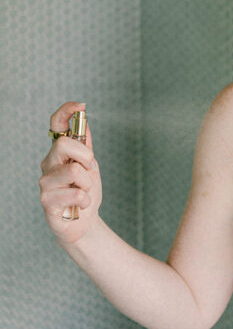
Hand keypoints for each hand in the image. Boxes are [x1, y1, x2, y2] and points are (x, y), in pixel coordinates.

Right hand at [39, 101, 101, 244]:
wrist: (84, 223)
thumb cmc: (85, 193)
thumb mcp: (90, 167)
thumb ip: (85, 147)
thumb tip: (85, 121)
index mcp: (59, 154)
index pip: (55, 126)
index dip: (66, 112)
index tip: (80, 105)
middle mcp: (48, 165)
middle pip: (63, 144)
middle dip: (85, 157)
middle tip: (88, 171)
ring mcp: (45, 183)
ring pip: (73, 171)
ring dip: (87, 184)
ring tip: (83, 192)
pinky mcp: (47, 201)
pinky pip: (75, 193)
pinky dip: (85, 199)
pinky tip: (80, 205)